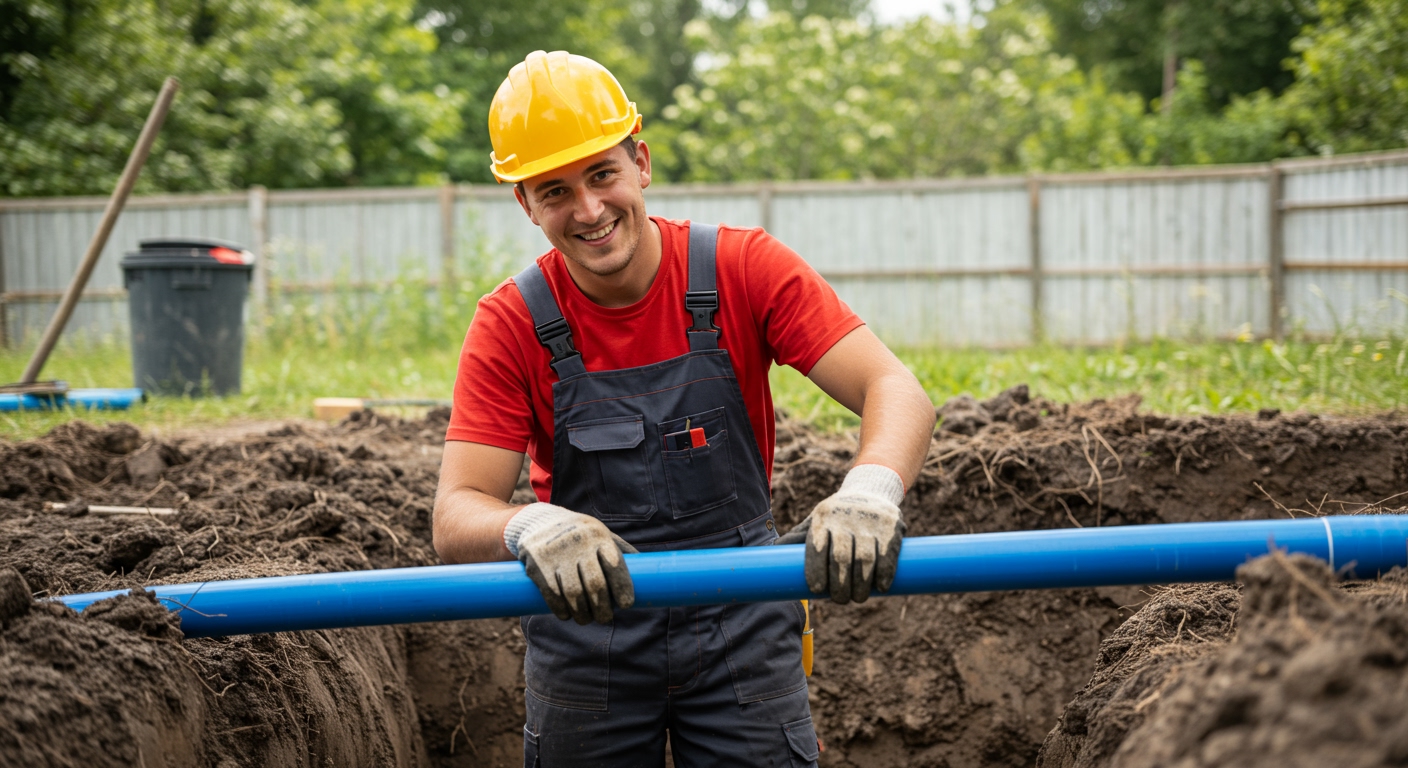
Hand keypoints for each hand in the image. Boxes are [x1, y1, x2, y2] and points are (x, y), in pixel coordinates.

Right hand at [504, 503, 637, 623]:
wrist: (539, 521)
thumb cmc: (581, 534)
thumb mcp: (601, 535)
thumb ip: (622, 552)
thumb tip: (652, 573)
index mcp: (599, 536)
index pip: (615, 565)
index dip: (623, 588)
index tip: (626, 604)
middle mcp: (579, 543)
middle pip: (595, 585)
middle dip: (602, 608)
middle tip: (605, 618)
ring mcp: (557, 553)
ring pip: (573, 594)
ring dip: (582, 613)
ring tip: (585, 619)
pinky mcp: (538, 564)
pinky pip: (552, 594)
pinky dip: (561, 609)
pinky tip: (566, 615)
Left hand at [776, 464, 905, 603]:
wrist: (872, 489)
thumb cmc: (837, 515)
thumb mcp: (816, 520)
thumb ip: (797, 538)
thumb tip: (769, 552)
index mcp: (823, 518)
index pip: (816, 548)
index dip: (815, 571)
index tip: (816, 590)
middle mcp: (845, 517)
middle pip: (841, 558)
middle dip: (840, 585)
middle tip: (840, 599)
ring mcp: (870, 521)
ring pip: (865, 559)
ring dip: (861, 584)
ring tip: (857, 598)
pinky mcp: (892, 525)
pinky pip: (888, 554)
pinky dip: (884, 573)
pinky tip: (880, 587)